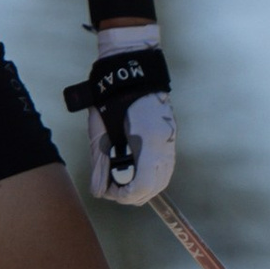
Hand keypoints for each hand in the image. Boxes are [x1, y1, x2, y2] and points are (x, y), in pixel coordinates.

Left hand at [64, 33, 175, 204]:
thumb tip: (101, 192)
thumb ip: (102, 165)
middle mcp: (163, 146)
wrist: (132, 73)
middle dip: (129, 194)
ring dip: (140, 187)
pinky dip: (149, 177)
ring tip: (122, 178)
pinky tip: (134, 170)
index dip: (123, 195)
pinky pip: (163, 170)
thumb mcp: (101, 133)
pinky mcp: (169, 140)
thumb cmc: (111, 100)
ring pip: (159, 183)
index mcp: (146, 143)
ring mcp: (169, 143)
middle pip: (151, 190)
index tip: (110, 190)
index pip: (140, 187)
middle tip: (112, 185)